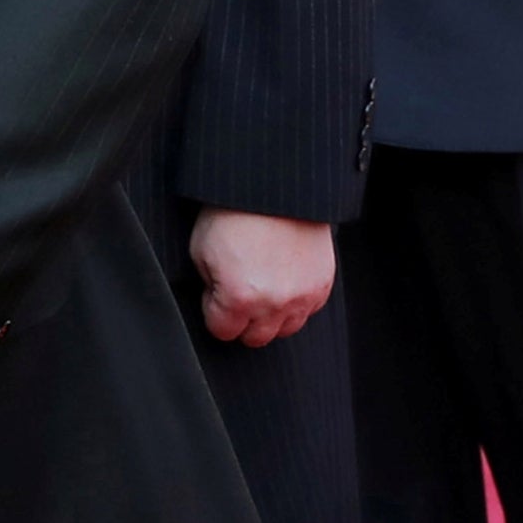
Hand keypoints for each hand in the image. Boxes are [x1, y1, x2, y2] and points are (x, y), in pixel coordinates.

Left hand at [188, 209, 336, 346]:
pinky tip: (283, 277)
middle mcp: (274, 303)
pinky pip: (308, 310)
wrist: (273, 185)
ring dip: (271, 315)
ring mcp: (302, 295)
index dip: (214, 311)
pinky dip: (295, 300)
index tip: (216, 293)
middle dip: (242, 319)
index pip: (223, 332)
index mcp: (240, 298)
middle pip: (255, 338)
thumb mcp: (201, 250)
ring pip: (285, 329)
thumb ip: (209, 286)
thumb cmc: (233, 211)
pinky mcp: (322, 283)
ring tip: (262, 285)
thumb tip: (216, 301)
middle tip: (238, 290)